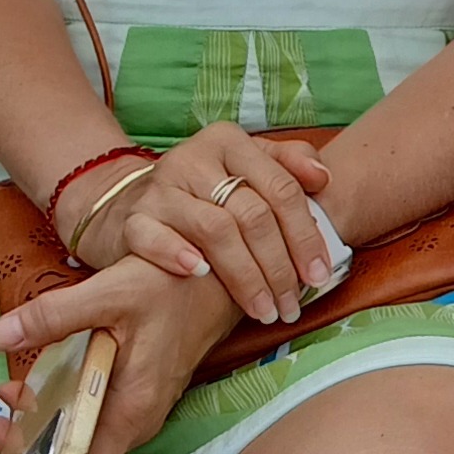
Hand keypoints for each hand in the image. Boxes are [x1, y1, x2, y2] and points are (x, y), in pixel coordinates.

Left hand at [0, 251, 240, 453]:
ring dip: (28, 441)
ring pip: (74, 449)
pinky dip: (50, 419)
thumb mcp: (110, 292)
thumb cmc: (174, 284)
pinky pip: (85, 426)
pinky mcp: (132, 399)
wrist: (225, 274)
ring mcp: (134, 414)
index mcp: (128, 412)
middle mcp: (132, 425)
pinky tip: (25, 392)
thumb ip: (51, 316)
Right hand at [78, 120, 331, 327]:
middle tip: (292, 305)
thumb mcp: (245, 166)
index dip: (305, 235)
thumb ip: (288, 165)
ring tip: (263, 310)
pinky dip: (178, 255)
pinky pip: (155, 237)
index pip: (280, 188)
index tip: (320, 275)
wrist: (130, 202)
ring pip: (214, 230)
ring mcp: (161, 188)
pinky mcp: (133, 218)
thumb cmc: (204, 191)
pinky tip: (199, 274)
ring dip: (244, 276)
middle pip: (252, 214)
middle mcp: (194, 159)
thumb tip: (323, 177)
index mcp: (229, 142)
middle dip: (278, 267)